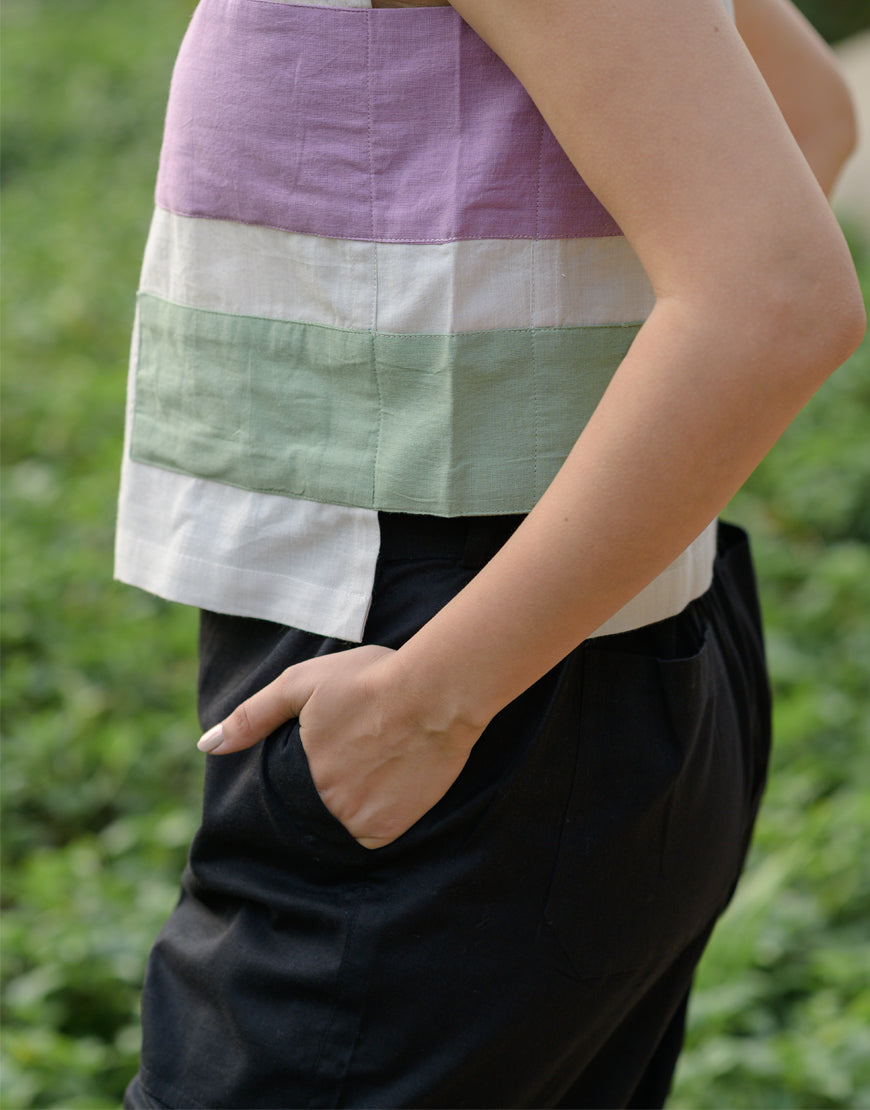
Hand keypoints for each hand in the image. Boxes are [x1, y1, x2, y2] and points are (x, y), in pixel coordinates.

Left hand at [197, 645, 481, 848]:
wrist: (436, 692)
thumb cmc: (369, 679)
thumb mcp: (302, 683)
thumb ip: (253, 716)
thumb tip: (207, 745)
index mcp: (300, 773)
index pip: (284, 791)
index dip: (302, 772)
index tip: (326, 752)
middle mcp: (324, 806)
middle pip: (314, 807)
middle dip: (328, 785)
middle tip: (356, 753)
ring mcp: (358, 822)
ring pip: (340, 823)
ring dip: (350, 802)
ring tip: (373, 764)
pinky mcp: (390, 830)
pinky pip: (371, 834)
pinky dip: (376, 814)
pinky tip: (390, 781)